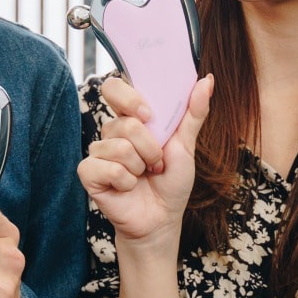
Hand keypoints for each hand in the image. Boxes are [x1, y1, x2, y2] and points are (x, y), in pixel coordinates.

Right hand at [78, 75, 212, 250]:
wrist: (161, 218)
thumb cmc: (171, 181)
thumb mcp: (186, 146)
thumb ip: (194, 113)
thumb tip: (208, 80)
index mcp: (130, 118)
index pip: (114, 88)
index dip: (128, 97)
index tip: (147, 114)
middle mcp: (111, 132)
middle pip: (125, 124)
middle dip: (150, 148)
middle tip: (156, 162)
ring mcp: (98, 152)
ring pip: (121, 148)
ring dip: (141, 167)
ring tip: (143, 176)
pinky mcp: (88, 173)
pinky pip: (110, 168)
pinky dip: (126, 181)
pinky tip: (127, 188)